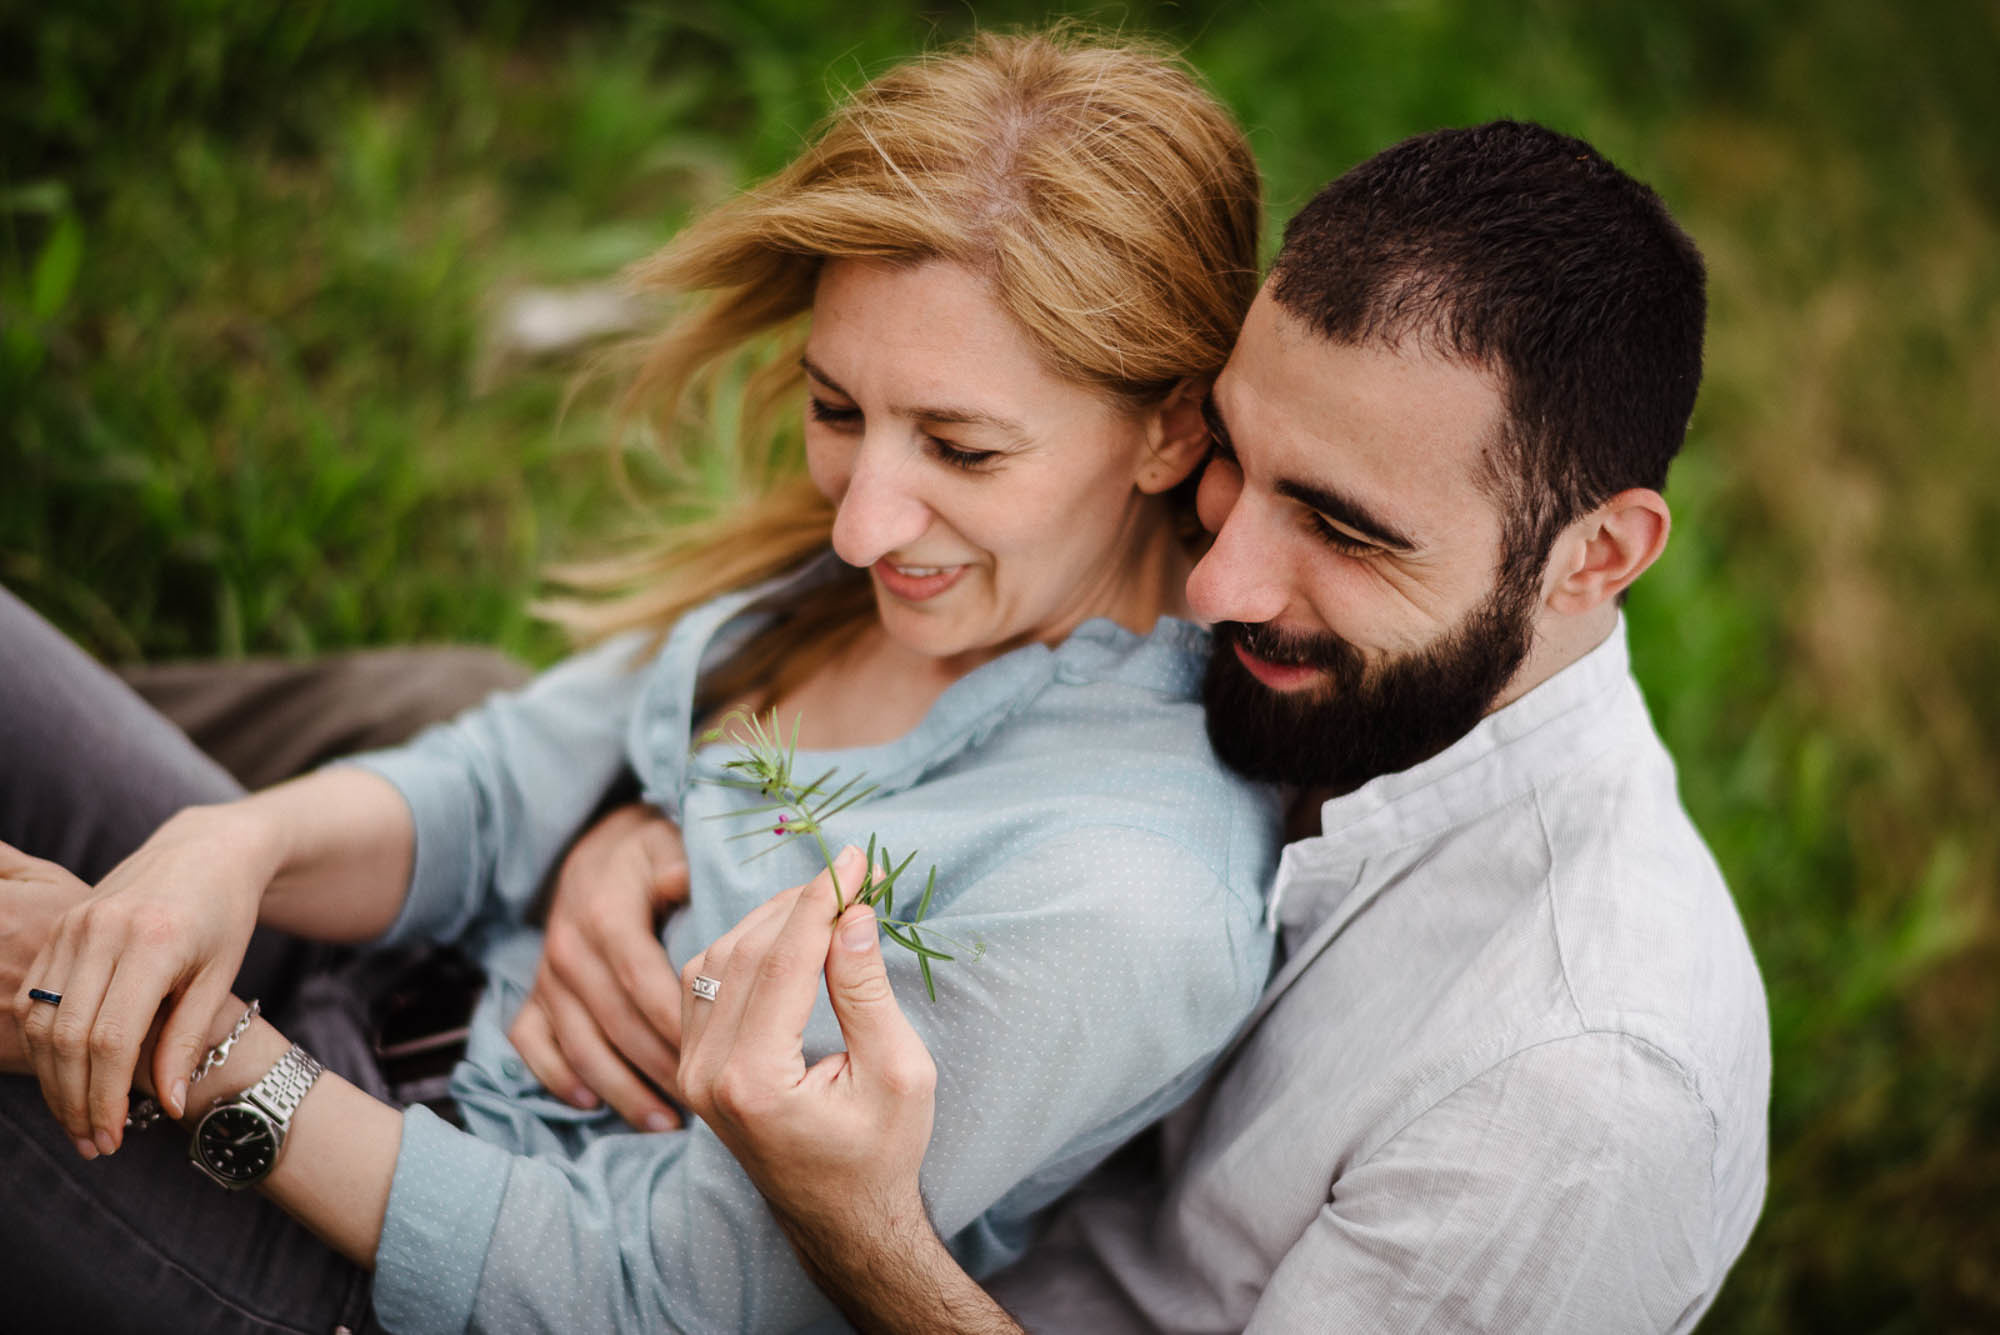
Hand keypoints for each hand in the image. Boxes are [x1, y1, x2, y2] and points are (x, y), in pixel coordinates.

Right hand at [15, 805, 278, 1155]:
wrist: (206, 849)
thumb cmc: (226, 915)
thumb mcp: (221, 976)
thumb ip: (190, 1040)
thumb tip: (171, 1107)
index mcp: (152, 942)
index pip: (112, 1039)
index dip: (107, 1096)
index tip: (114, 1138)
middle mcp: (103, 931)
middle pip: (69, 1037)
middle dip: (76, 1100)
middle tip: (95, 1143)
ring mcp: (74, 925)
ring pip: (42, 1021)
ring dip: (54, 1080)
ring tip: (79, 1121)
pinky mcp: (61, 926)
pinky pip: (35, 996)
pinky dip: (43, 1045)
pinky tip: (65, 1078)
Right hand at [508, 803, 691, 1129]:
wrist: (594, 843)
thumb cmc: (649, 850)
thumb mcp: (668, 845)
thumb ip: (681, 870)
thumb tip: (689, 883)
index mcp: (604, 917)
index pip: (646, 985)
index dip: (682, 1027)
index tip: (727, 1059)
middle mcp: (567, 952)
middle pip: (617, 1026)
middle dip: (662, 1070)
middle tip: (712, 1109)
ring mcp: (545, 978)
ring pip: (580, 1047)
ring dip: (620, 1091)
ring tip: (667, 1124)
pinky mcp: (531, 995)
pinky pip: (534, 1047)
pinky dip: (558, 1080)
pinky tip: (594, 1107)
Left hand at [677, 846, 938, 1235]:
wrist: (842, 1220)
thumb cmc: (882, 1153)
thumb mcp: (897, 1072)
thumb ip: (866, 990)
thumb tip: (852, 913)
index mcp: (753, 1081)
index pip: (782, 960)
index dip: (821, 899)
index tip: (856, 859)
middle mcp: (705, 1074)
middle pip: (744, 951)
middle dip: (799, 902)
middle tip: (851, 873)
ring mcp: (690, 1072)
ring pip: (715, 959)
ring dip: (768, 919)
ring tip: (825, 900)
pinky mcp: (692, 1067)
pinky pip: (702, 982)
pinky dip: (742, 945)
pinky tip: (785, 934)